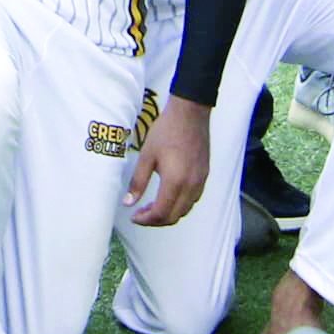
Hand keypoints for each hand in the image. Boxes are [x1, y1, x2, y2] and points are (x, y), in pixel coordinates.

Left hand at [126, 95, 211, 228]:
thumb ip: (137, 182)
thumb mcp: (146, 156)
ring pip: (185, 210)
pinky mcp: (204, 175)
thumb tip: (128, 202)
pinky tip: (169, 195)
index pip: (161, 213)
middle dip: (156, 220)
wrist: (190, 113)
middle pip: (174, 216)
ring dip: (169, 213)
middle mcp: (191, 185)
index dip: (146, 220)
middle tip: (141, 214)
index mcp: (175, 182)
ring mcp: (200, 181)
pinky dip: (180, 205)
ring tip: (152, 206)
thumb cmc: (167, 130)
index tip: (134, 216)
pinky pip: (193, 199)